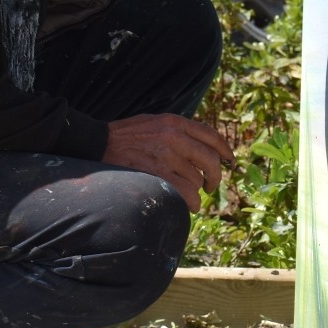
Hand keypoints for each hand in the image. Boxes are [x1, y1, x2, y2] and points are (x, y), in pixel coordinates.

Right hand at [101, 114, 232, 212]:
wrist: (97, 143)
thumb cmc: (126, 135)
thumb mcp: (154, 122)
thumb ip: (177, 130)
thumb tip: (202, 145)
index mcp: (175, 122)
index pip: (210, 135)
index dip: (224, 150)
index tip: (230, 161)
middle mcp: (174, 136)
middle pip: (210, 160)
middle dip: (216, 177)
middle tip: (211, 186)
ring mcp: (165, 156)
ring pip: (197, 179)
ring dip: (199, 193)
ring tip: (194, 197)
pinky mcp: (156, 174)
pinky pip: (185, 192)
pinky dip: (191, 202)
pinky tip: (190, 205)